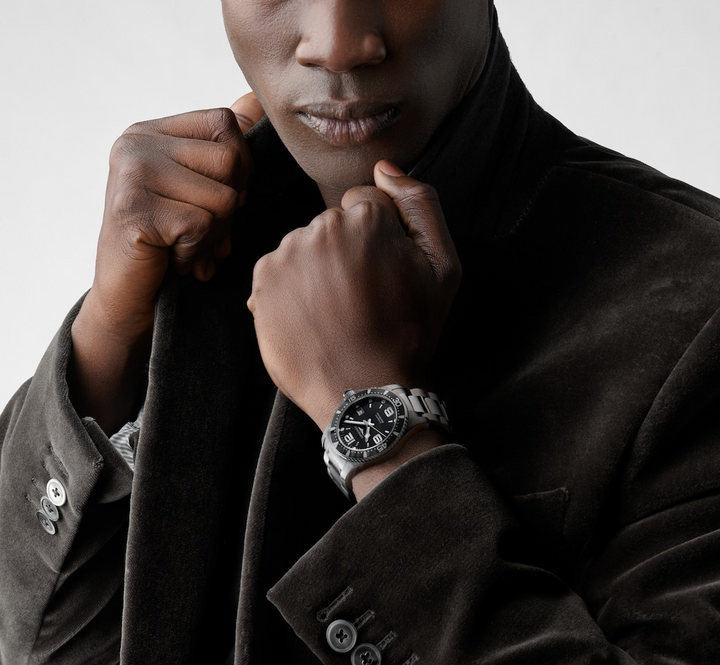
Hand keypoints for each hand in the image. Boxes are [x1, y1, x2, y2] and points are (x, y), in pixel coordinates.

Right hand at [85, 92, 263, 344]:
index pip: (225, 123)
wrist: (128, 298)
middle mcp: (135, 144)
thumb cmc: (168, 244)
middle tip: (199, 230)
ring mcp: (131, 176)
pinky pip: (202, 227)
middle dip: (230, 206)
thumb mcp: (196, 190)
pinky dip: (196, 253)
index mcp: (150, 132)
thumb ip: (220, 146)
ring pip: (223, 198)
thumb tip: (256, 101)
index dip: (240, 167)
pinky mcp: (134, 211)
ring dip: (214, 235)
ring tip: (183, 244)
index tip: (216, 199)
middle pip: (230, 160)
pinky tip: (173, 258)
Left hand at [248, 160, 460, 431]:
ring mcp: (287, 254)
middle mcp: (320, 227)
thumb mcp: (443, 267)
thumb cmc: (409, 333)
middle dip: (344, 254)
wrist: (366, 392)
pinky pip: (277, 271)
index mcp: (365, 217)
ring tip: (334, 314)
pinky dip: (290, 290)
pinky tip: (311, 319)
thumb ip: (421, 204)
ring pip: (303, 248)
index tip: (381, 277)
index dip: (379, 242)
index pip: (365, 205)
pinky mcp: (262, 282)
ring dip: (315, 272)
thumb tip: (385, 168)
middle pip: (332, 226)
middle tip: (359, 301)